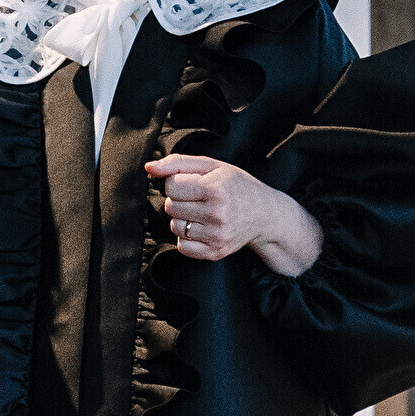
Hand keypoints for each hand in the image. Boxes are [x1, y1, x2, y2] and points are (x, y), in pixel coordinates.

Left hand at [145, 155, 324, 277]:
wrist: (265, 214)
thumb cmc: (235, 185)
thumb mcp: (211, 166)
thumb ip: (177, 163)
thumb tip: (149, 168)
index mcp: (215, 188)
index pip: (170, 186)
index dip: (177, 182)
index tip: (192, 183)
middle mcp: (216, 214)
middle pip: (170, 207)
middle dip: (180, 200)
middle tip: (199, 198)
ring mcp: (216, 236)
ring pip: (174, 227)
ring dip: (183, 219)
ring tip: (201, 213)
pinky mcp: (215, 252)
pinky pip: (182, 246)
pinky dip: (187, 238)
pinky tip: (202, 228)